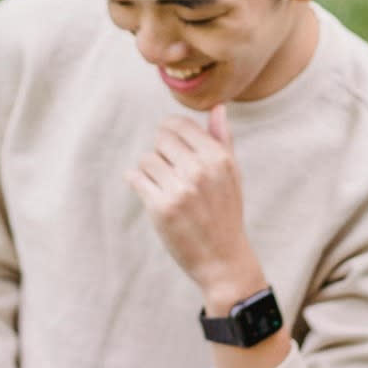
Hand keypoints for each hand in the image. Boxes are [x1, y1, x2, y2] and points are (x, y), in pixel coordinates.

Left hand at [126, 105, 261, 304]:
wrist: (223, 259)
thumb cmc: (226, 213)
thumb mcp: (232, 174)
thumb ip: (223, 139)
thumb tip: (217, 108)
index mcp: (218, 158)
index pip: (179, 125)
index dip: (170, 133)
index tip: (171, 148)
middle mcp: (200, 170)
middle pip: (160, 139)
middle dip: (161, 153)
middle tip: (170, 173)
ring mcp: (180, 189)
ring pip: (146, 159)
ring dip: (149, 171)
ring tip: (163, 186)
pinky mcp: (161, 208)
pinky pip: (135, 178)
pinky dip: (137, 183)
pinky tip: (150, 193)